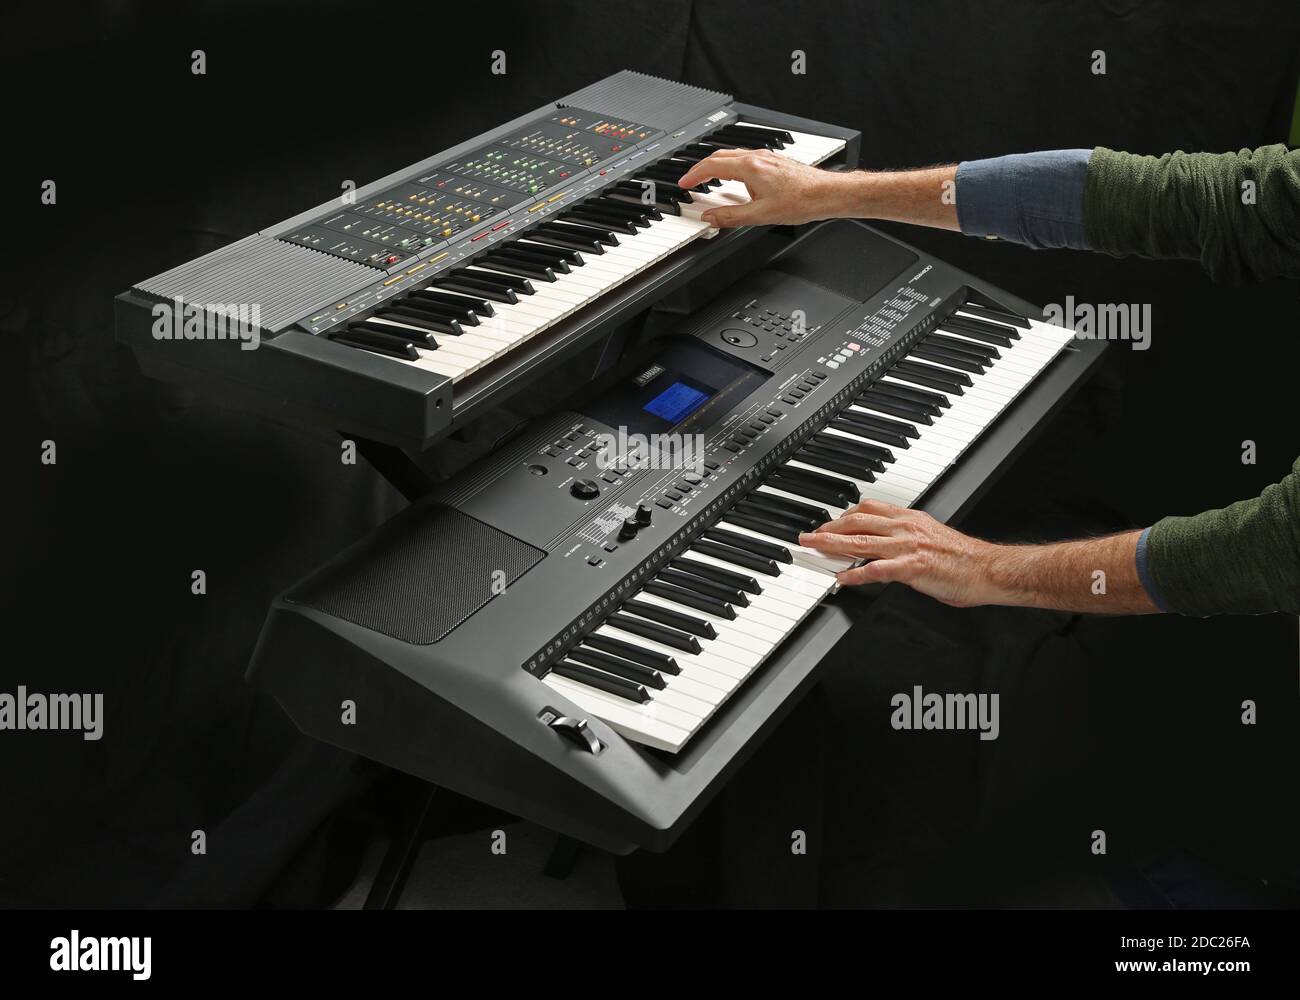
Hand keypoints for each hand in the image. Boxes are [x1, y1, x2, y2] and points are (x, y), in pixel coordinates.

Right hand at [676, 148, 845, 227]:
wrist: (826, 193)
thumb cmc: (801, 201)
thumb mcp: (760, 215)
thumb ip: (731, 217)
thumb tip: (710, 218)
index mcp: (750, 167)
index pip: (712, 166)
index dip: (693, 175)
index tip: (684, 183)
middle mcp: (757, 157)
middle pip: (720, 156)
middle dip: (701, 168)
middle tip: (691, 180)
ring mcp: (767, 157)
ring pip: (733, 156)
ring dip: (717, 166)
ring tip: (709, 180)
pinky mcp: (775, 162)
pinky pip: (746, 159)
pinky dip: (732, 167)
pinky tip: (737, 181)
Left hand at [797, 500, 1008, 607]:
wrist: (988, 569)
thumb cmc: (962, 559)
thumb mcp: (929, 537)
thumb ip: (904, 538)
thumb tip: (883, 545)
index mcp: (909, 519)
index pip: (867, 509)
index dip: (842, 516)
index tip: (826, 524)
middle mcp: (906, 528)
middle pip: (857, 522)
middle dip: (828, 528)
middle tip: (808, 536)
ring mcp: (908, 547)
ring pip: (861, 541)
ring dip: (832, 546)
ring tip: (813, 550)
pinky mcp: (913, 568)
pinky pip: (877, 569)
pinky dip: (855, 573)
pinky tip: (842, 578)